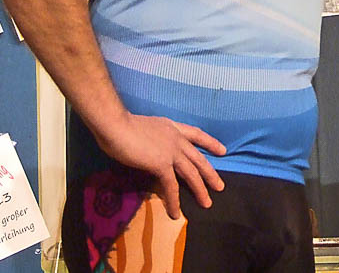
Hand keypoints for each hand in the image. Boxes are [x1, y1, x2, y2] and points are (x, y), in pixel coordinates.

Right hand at [94, 112, 226, 218]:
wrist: (116, 125)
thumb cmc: (121, 124)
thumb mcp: (144, 128)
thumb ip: (152, 139)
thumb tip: (150, 150)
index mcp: (171, 127)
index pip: (196, 134)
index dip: (210, 142)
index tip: (222, 150)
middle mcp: (176, 138)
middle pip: (198, 158)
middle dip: (210, 173)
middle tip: (220, 186)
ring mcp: (171, 151)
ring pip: (191, 173)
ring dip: (200, 190)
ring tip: (207, 203)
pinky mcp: (162, 164)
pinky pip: (171, 186)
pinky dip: (174, 201)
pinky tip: (175, 213)